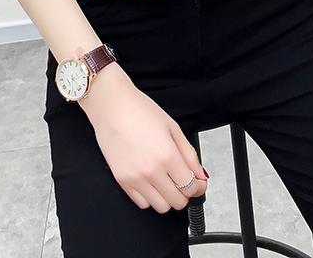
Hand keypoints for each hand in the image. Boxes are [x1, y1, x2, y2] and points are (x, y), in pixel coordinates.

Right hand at [79, 63, 209, 211]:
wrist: (112, 106)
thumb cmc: (140, 111)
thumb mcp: (172, 127)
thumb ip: (189, 154)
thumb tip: (200, 174)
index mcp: (168, 155)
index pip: (191, 187)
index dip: (199, 187)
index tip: (199, 183)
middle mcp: (152, 171)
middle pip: (178, 202)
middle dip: (184, 193)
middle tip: (183, 180)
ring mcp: (135, 178)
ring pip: (160, 207)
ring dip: (167, 197)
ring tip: (166, 181)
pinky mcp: (121, 181)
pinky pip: (142, 203)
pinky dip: (150, 197)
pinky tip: (151, 182)